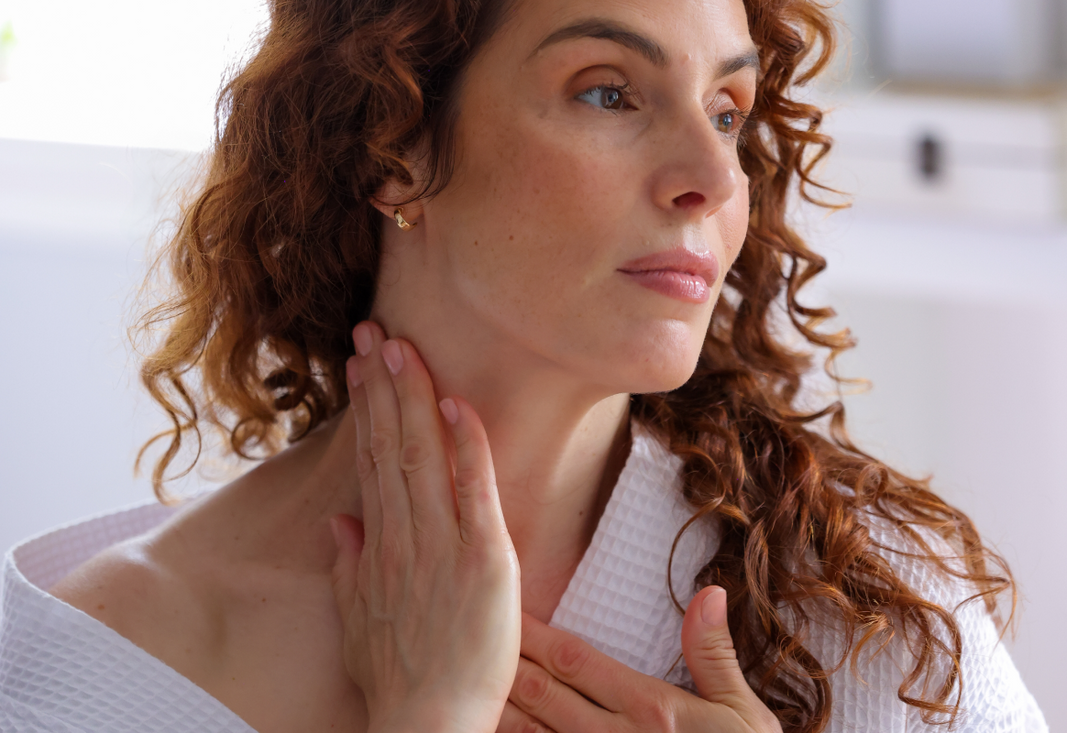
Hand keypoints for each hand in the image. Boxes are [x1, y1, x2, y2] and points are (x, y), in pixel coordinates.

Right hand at [330, 321, 522, 732]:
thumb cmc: (398, 677)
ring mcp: (441, 545)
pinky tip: (457, 402)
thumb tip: (340, 523)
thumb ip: (349, 567)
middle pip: (389, 446)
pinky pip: (473, 490)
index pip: (369, 462)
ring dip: (413, 397)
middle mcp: (402, 536)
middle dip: (382, 385)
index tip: (360, 367)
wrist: (427, 723)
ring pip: (422, 456)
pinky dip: (466, 444)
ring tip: (401, 346)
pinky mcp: (484, 559)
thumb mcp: (358, 621)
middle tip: (374, 331)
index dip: (365, 411)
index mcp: (377, 547)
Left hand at [497, 586, 781, 732]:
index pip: (576, 661)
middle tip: (469, 633)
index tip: (507, 610)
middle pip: (544, 693)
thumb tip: (708, 593)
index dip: (536, 635)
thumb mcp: (745, 716)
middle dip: (505, 662)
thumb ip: (716, 657)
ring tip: (468, 681)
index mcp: (651, 710)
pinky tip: (491, 731)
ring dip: (501, 708)